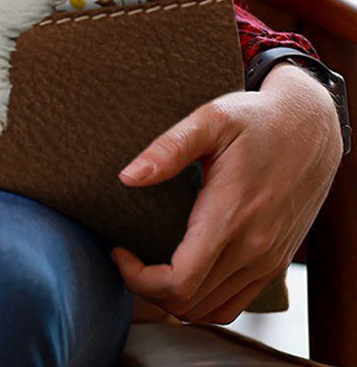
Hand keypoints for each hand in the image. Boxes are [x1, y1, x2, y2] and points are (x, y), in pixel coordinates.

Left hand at [110, 62, 343, 324]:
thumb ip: (168, 149)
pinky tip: (182, 273)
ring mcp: (267, 260)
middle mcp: (253, 248)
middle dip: (146, 288)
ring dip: (173, 299)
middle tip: (126, 255)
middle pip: (189, 303)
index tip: (118, 250)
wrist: (310, 129)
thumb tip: (128, 177)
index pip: (179, 281)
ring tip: (147, 265)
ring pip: (211, 310)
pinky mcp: (275, 262)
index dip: (138, 278)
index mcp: (230, 216)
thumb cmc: (256, 120)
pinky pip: (234, 303)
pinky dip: (202, 301)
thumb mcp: (210, 119)